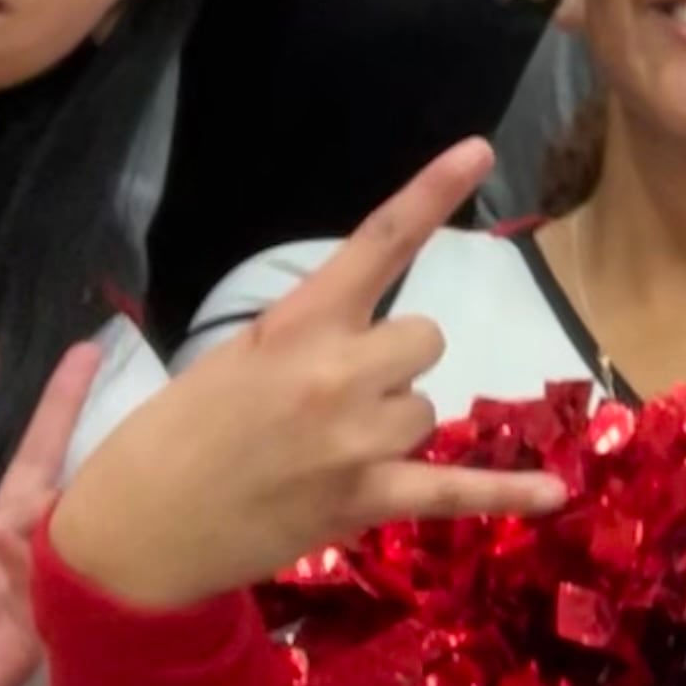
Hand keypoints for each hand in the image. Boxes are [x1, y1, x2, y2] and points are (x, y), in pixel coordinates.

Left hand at [0, 337, 98, 685]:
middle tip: (83, 350)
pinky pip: (58, 585)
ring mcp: (12, 589)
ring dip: (73, 476)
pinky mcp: (31, 635)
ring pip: (53, 517)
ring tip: (112, 432)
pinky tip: (79, 522)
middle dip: (53, 409)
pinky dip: (64, 555)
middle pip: (26, 466)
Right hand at [46, 143, 573, 615]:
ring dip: (392, 427)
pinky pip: (458, 492)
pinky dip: (507, 494)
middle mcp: (338, 372)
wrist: (131, 535)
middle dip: (392, 364)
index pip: (377, 242)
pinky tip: (553, 495)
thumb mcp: (228, 361)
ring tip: (322, 457)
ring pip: (427, 409)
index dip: (431, 191)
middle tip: (332, 400)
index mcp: (296, 325)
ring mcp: (359, 438)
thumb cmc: (167, 440)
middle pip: (425, 339)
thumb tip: (361, 348)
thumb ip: (304, 340)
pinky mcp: (369, 499)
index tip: (480, 150)